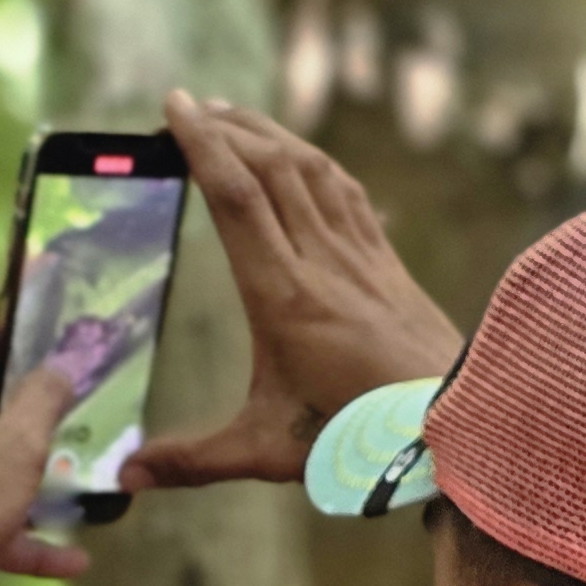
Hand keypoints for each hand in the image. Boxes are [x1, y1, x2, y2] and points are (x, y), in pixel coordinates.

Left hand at [0, 324, 86, 585]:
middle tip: (71, 421)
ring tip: (74, 494)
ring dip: (23, 481)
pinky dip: (7, 529)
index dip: (15, 338)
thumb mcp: (18, 449)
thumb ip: (44, 399)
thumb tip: (60, 367)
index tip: (54, 350)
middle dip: (25, 417)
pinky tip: (68, 561)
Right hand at [129, 92, 464, 488]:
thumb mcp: (268, 453)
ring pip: (310, 169)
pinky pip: (346, 191)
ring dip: (267, 132)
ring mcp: (359, 257)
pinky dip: (313, 159)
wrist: (458, 429)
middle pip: (270, 166)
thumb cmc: (362, 442)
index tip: (172, 109)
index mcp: (283, 298)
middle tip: (186, 108)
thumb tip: (127, 478)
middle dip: (225, 126)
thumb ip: (194, 461)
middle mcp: (321, 263)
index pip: (236, 199)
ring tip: (230, 114)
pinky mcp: (385, 263)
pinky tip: (298, 154)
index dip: (202, 145)